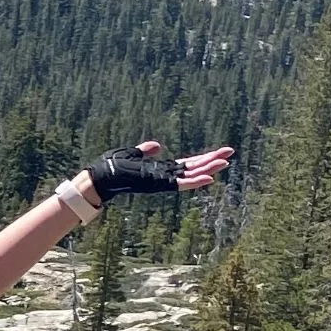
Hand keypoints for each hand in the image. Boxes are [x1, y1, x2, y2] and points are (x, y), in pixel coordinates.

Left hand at [88, 141, 232, 203]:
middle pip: (194, 168)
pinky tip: (209, 178)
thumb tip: (156, 145)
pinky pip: (180, 184)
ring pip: (191, 175)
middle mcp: (165, 176)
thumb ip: (145, 151)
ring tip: (225, 163)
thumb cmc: (112, 168)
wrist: (100, 178)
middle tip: (230, 153)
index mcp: (161, 169)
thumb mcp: (132, 155)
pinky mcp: (158, 185)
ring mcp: (163, 182)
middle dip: (212, 161)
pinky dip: (194, 182)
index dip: (203, 158)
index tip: (219, 152)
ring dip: (209, 170)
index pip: (187, 164)